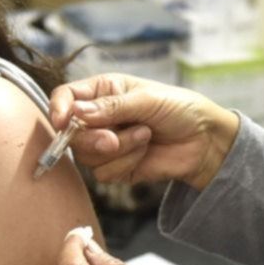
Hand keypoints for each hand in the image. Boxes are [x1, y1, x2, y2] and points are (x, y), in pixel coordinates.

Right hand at [49, 73, 239, 191]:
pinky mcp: (116, 167)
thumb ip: (111, 106)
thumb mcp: (147, 99)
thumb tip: (76, 112)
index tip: (62, 122)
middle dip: (92, 138)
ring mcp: (105, 144)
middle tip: (113, 139)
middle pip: (70, 133)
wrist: (205, 141)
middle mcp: (99, 117)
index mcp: (102, 91)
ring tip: (145, 136)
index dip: (58, 109)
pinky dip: (125, 164)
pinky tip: (145, 152)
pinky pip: (104, 174)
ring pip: (87, 156)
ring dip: (119, 150)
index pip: (65, 97)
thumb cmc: (180, 109)